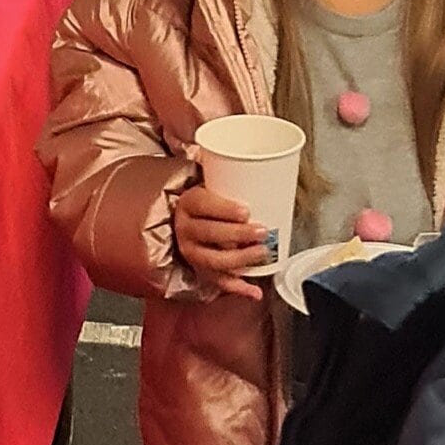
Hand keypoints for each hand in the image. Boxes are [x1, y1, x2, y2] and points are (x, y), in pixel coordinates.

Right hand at [174, 182, 267, 299]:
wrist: (178, 222)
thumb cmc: (205, 201)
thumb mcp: (208, 183)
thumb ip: (227, 174)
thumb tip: (266, 154)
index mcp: (188, 203)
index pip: (203, 205)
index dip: (224, 209)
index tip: (246, 210)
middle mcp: (185, 229)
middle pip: (210, 234)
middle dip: (238, 235)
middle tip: (262, 231)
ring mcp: (191, 253)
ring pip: (214, 260)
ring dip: (240, 259)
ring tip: (262, 253)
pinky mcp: (200, 271)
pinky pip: (218, 283)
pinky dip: (238, 288)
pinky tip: (254, 290)